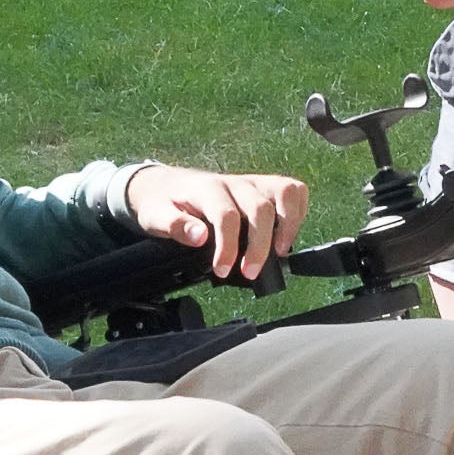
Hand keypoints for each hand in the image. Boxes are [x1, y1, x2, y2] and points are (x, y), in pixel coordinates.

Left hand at [125, 165, 307, 279]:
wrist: (165, 184)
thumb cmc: (163, 203)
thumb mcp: (156, 216)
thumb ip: (175, 226)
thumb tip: (199, 236)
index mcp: (207, 189)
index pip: (226, 215)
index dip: (228, 246)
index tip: (223, 270)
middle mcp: (234, 182)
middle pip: (260, 207)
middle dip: (260, 245)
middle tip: (249, 272)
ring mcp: (252, 182)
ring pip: (284, 192)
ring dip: (288, 224)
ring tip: (279, 252)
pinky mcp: (263, 186)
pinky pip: (292, 190)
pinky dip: (297, 211)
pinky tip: (285, 235)